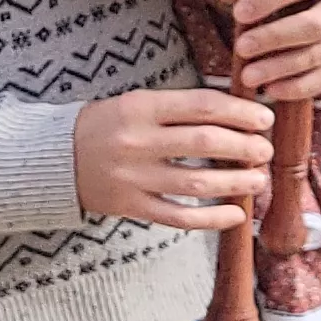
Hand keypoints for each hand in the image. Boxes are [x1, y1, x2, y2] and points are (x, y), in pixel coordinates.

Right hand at [74, 88, 271, 230]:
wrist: (54, 158)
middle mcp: (137, 141)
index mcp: (140, 106)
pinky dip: (211, 218)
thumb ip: (179, 107)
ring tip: (259, 180)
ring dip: (235, 183)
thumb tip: (238, 113)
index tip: (264, 119)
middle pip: (204, 142)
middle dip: (245, 146)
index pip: (201, 105)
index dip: (240, 112)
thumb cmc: (106, 125)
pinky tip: (236, 215)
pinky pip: (178, 217)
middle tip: (265, 151)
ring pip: (196, 183)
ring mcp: (133, 177)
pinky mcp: (130, 206)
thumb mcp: (136, 102)